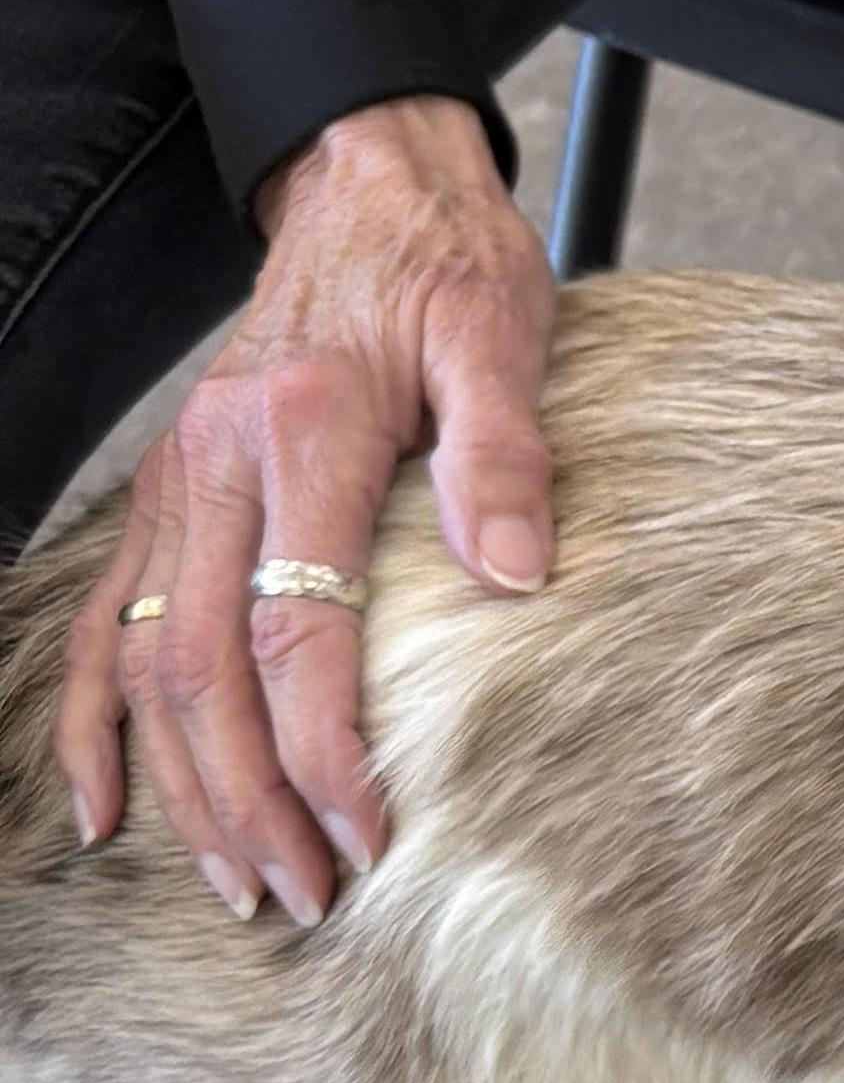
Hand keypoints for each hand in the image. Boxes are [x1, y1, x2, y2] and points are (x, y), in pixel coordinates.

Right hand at [61, 95, 554, 921]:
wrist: (369, 185)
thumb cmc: (449, 267)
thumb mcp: (503, 340)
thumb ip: (505, 456)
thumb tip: (513, 575)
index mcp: (300, 431)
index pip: (299, 628)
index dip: (326, 749)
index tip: (371, 836)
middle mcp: (215, 464)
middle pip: (205, 667)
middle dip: (247, 797)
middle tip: (299, 897)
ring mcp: (177, 482)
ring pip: (147, 660)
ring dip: (181, 783)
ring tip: (235, 882)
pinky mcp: (167, 494)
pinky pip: (102, 621)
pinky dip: (91, 718)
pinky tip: (103, 804)